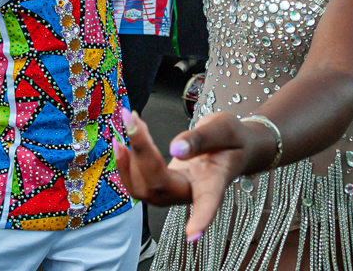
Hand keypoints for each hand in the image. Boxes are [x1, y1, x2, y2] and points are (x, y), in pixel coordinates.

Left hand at [115, 109, 262, 241]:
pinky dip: (124, 162)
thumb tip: (175, 150)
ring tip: (129, 121)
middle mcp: (190, 192)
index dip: (201, 219)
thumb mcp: (224, 129)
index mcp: (213, 182)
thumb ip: (201, 139)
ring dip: (128, 157)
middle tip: (132, 118)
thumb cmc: (231, 139)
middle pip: (160, 185)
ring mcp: (172, 191)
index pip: (208, 203)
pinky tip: (121, 142)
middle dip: (141, 152)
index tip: (192, 234)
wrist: (228, 145)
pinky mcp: (160, 185)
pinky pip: (136, 182)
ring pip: (143, 188)